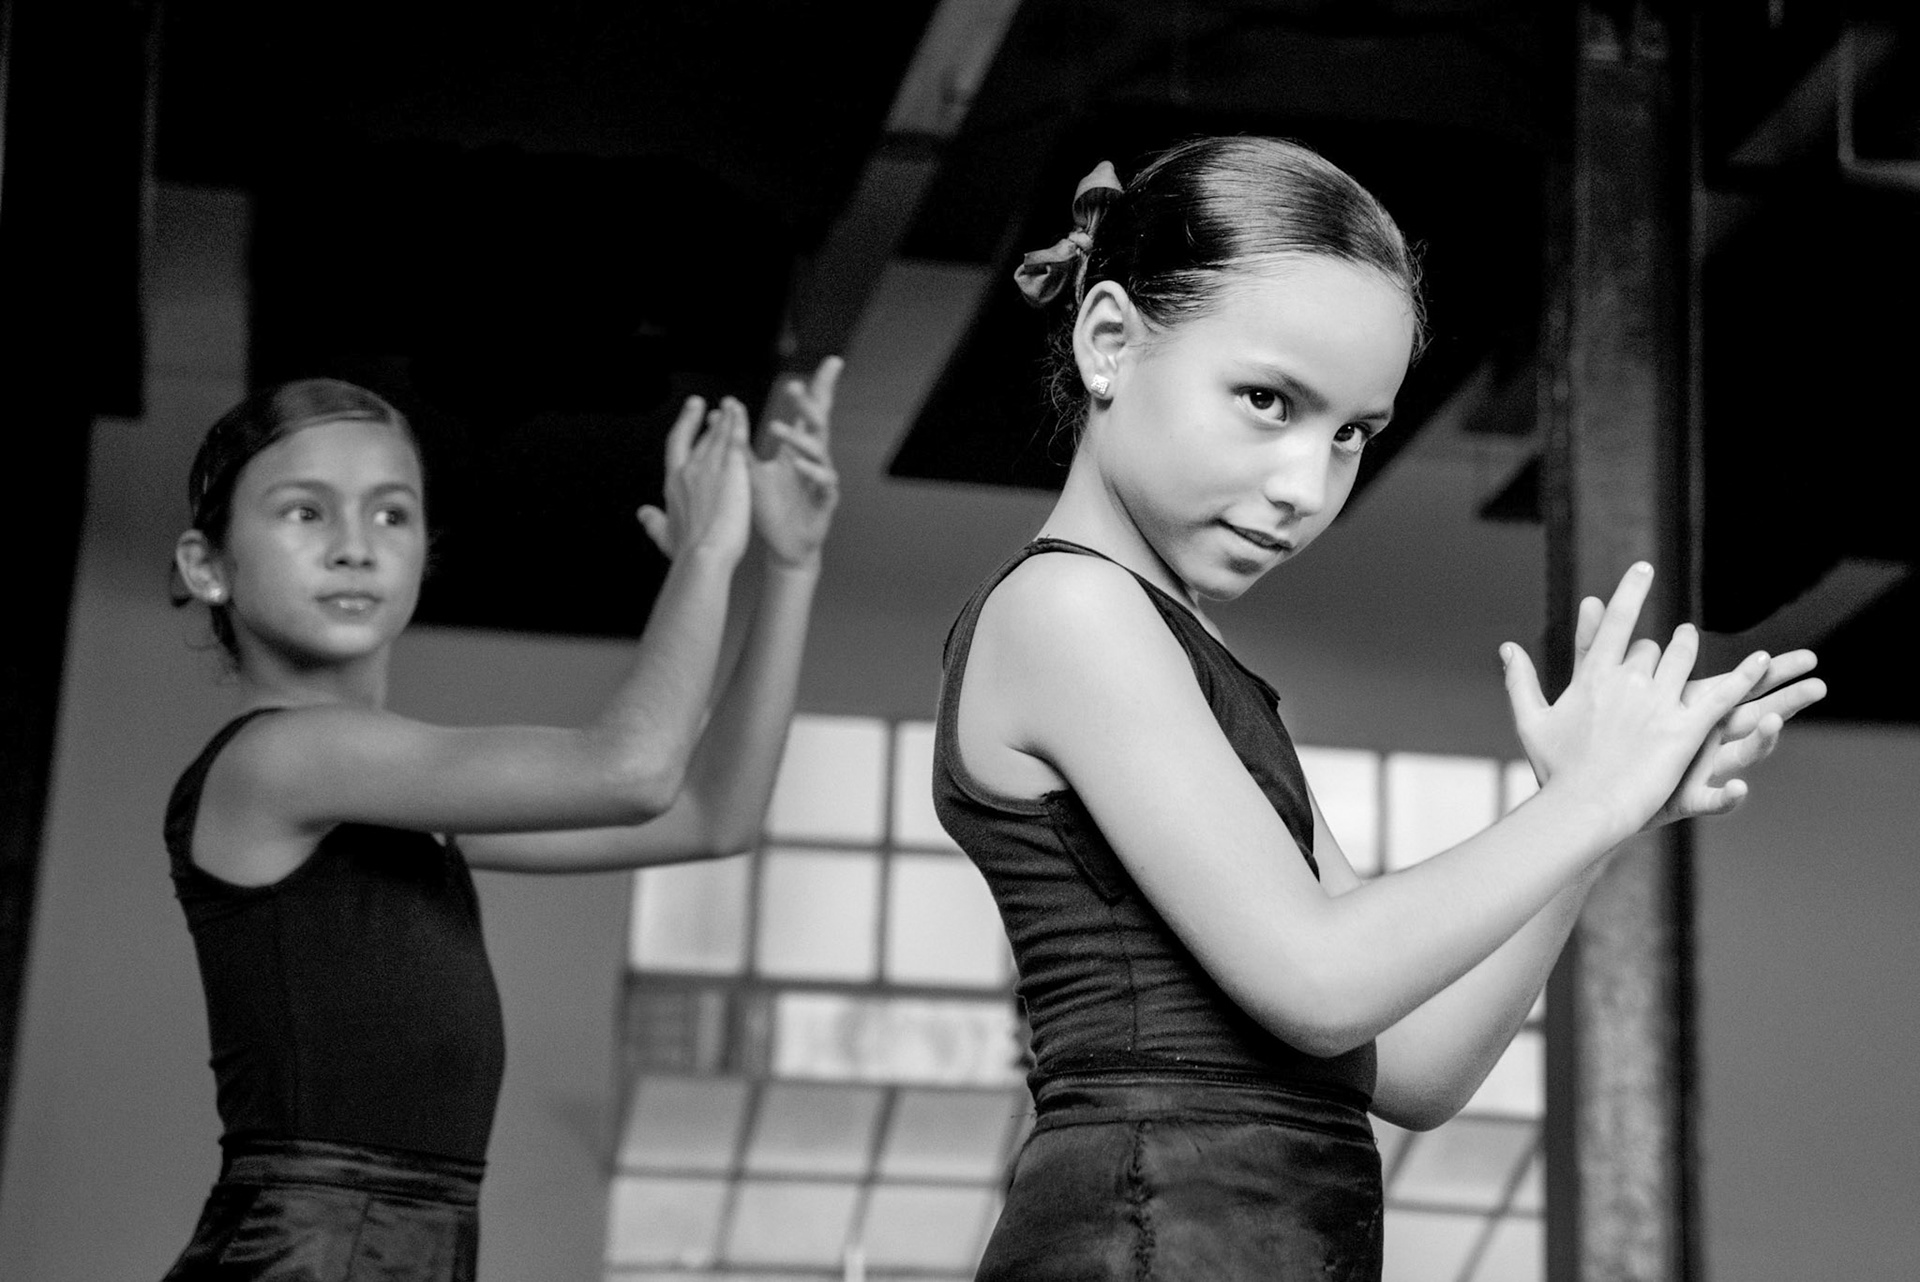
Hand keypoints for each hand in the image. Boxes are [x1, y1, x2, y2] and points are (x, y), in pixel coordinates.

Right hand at [637, 395, 751, 563]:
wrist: (704, 555)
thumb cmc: (687, 552)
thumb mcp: (664, 536)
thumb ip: (653, 522)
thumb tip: (642, 513)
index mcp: (673, 483)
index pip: (676, 446)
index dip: (683, 427)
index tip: (689, 414)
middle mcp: (689, 470)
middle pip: (698, 438)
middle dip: (701, 418)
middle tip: (703, 403)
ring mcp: (710, 468)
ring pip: (717, 434)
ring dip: (724, 417)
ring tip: (730, 404)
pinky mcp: (731, 470)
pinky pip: (735, 439)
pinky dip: (738, 423)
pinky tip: (740, 412)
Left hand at [751, 355, 841, 567]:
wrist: (786, 546)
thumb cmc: (772, 508)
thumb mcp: (751, 473)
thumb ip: (740, 444)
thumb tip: (721, 412)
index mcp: (799, 449)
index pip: (812, 412)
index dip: (822, 387)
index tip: (833, 362)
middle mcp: (814, 459)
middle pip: (820, 424)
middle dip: (809, 404)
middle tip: (794, 387)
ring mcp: (822, 479)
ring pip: (818, 452)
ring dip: (798, 439)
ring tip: (776, 429)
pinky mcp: (826, 500)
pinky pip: (823, 483)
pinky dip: (811, 472)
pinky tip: (798, 464)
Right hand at [1501, 564, 1770, 836]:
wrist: (1583, 806)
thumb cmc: (1555, 769)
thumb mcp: (1532, 720)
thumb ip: (1520, 680)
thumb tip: (1505, 647)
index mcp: (1595, 677)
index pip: (1617, 622)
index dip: (1631, 591)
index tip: (1644, 567)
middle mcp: (1629, 682)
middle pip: (1651, 647)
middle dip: (1659, 643)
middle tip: (1671, 637)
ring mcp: (1659, 704)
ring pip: (1684, 659)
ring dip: (1689, 646)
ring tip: (1691, 638)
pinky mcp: (1685, 730)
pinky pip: (1723, 695)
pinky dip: (1746, 676)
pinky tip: (1764, 661)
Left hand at [1560, 594, 1826, 825]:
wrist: (1588, 794)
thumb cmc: (1598, 739)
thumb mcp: (1599, 687)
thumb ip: (1597, 644)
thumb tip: (1589, 599)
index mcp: (1690, 710)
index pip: (1738, 685)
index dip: (1769, 671)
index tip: (1809, 658)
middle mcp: (1703, 739)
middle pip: (1754, 715)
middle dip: (1787, 699)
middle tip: (1819, 685)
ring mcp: (1698, 769)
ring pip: (1743, 754)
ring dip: (1764, 740)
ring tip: (1776, 723)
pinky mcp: (1683, 800)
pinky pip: (1711, 800)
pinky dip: (1727, 797)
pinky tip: (1739, 790)